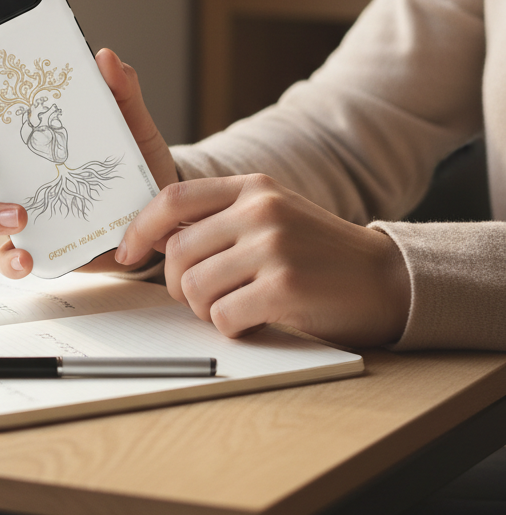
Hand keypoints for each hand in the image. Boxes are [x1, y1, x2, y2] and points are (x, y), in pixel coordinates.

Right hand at [0, 48, 178, 278]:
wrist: (157, 213)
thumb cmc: (127, 160)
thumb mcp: (129, 121)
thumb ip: (118, 88)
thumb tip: (105, 58)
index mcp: (18, 132)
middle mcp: (5, 170)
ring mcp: (13, 208)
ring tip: (18, 215)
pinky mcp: (33, 246)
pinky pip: (4, 257)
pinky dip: (9, 260)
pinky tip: (27, 258)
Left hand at [115, 173, 409, 346]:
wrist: (386, 280)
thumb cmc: (318, 254)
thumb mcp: (271, 215)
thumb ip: (220, 218)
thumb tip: (154, 240)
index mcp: (252, 188)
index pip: (173, 198)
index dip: (140, 228)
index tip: (127, 253)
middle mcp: (260, 210)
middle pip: (177, 252)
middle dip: (178, 284)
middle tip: (203, 295)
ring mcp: (273, 247)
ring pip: (193, 287)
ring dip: (205, 308)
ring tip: (236, 306)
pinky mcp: (283, 287)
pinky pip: (222, 316)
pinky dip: (230, 326)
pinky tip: (255, 320)